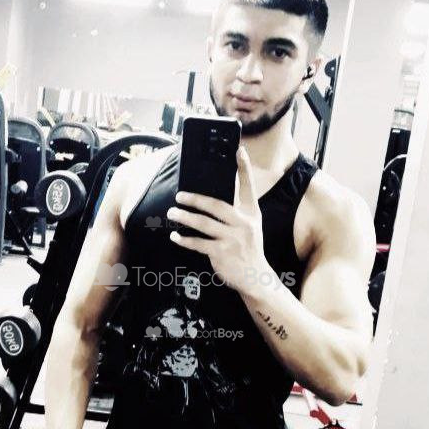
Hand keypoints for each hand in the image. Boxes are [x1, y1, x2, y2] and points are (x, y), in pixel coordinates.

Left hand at [168, 146, 269, 294]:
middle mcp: (243, 224)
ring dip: (184, 217)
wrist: (256, 278)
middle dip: (195, 199)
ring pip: (203, 224)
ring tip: (172, 213)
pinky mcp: (222, 253)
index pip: (248, 187)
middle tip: (179, 195)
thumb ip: (236, 212)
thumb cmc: (248, 248)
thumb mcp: (250, 226)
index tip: (238, 150)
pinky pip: (198, 244)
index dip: (244, 168)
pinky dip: (184, 240)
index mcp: (251, 214)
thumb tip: (210, 198)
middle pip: (216, 205)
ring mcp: (232, 239)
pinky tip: (175, 236)